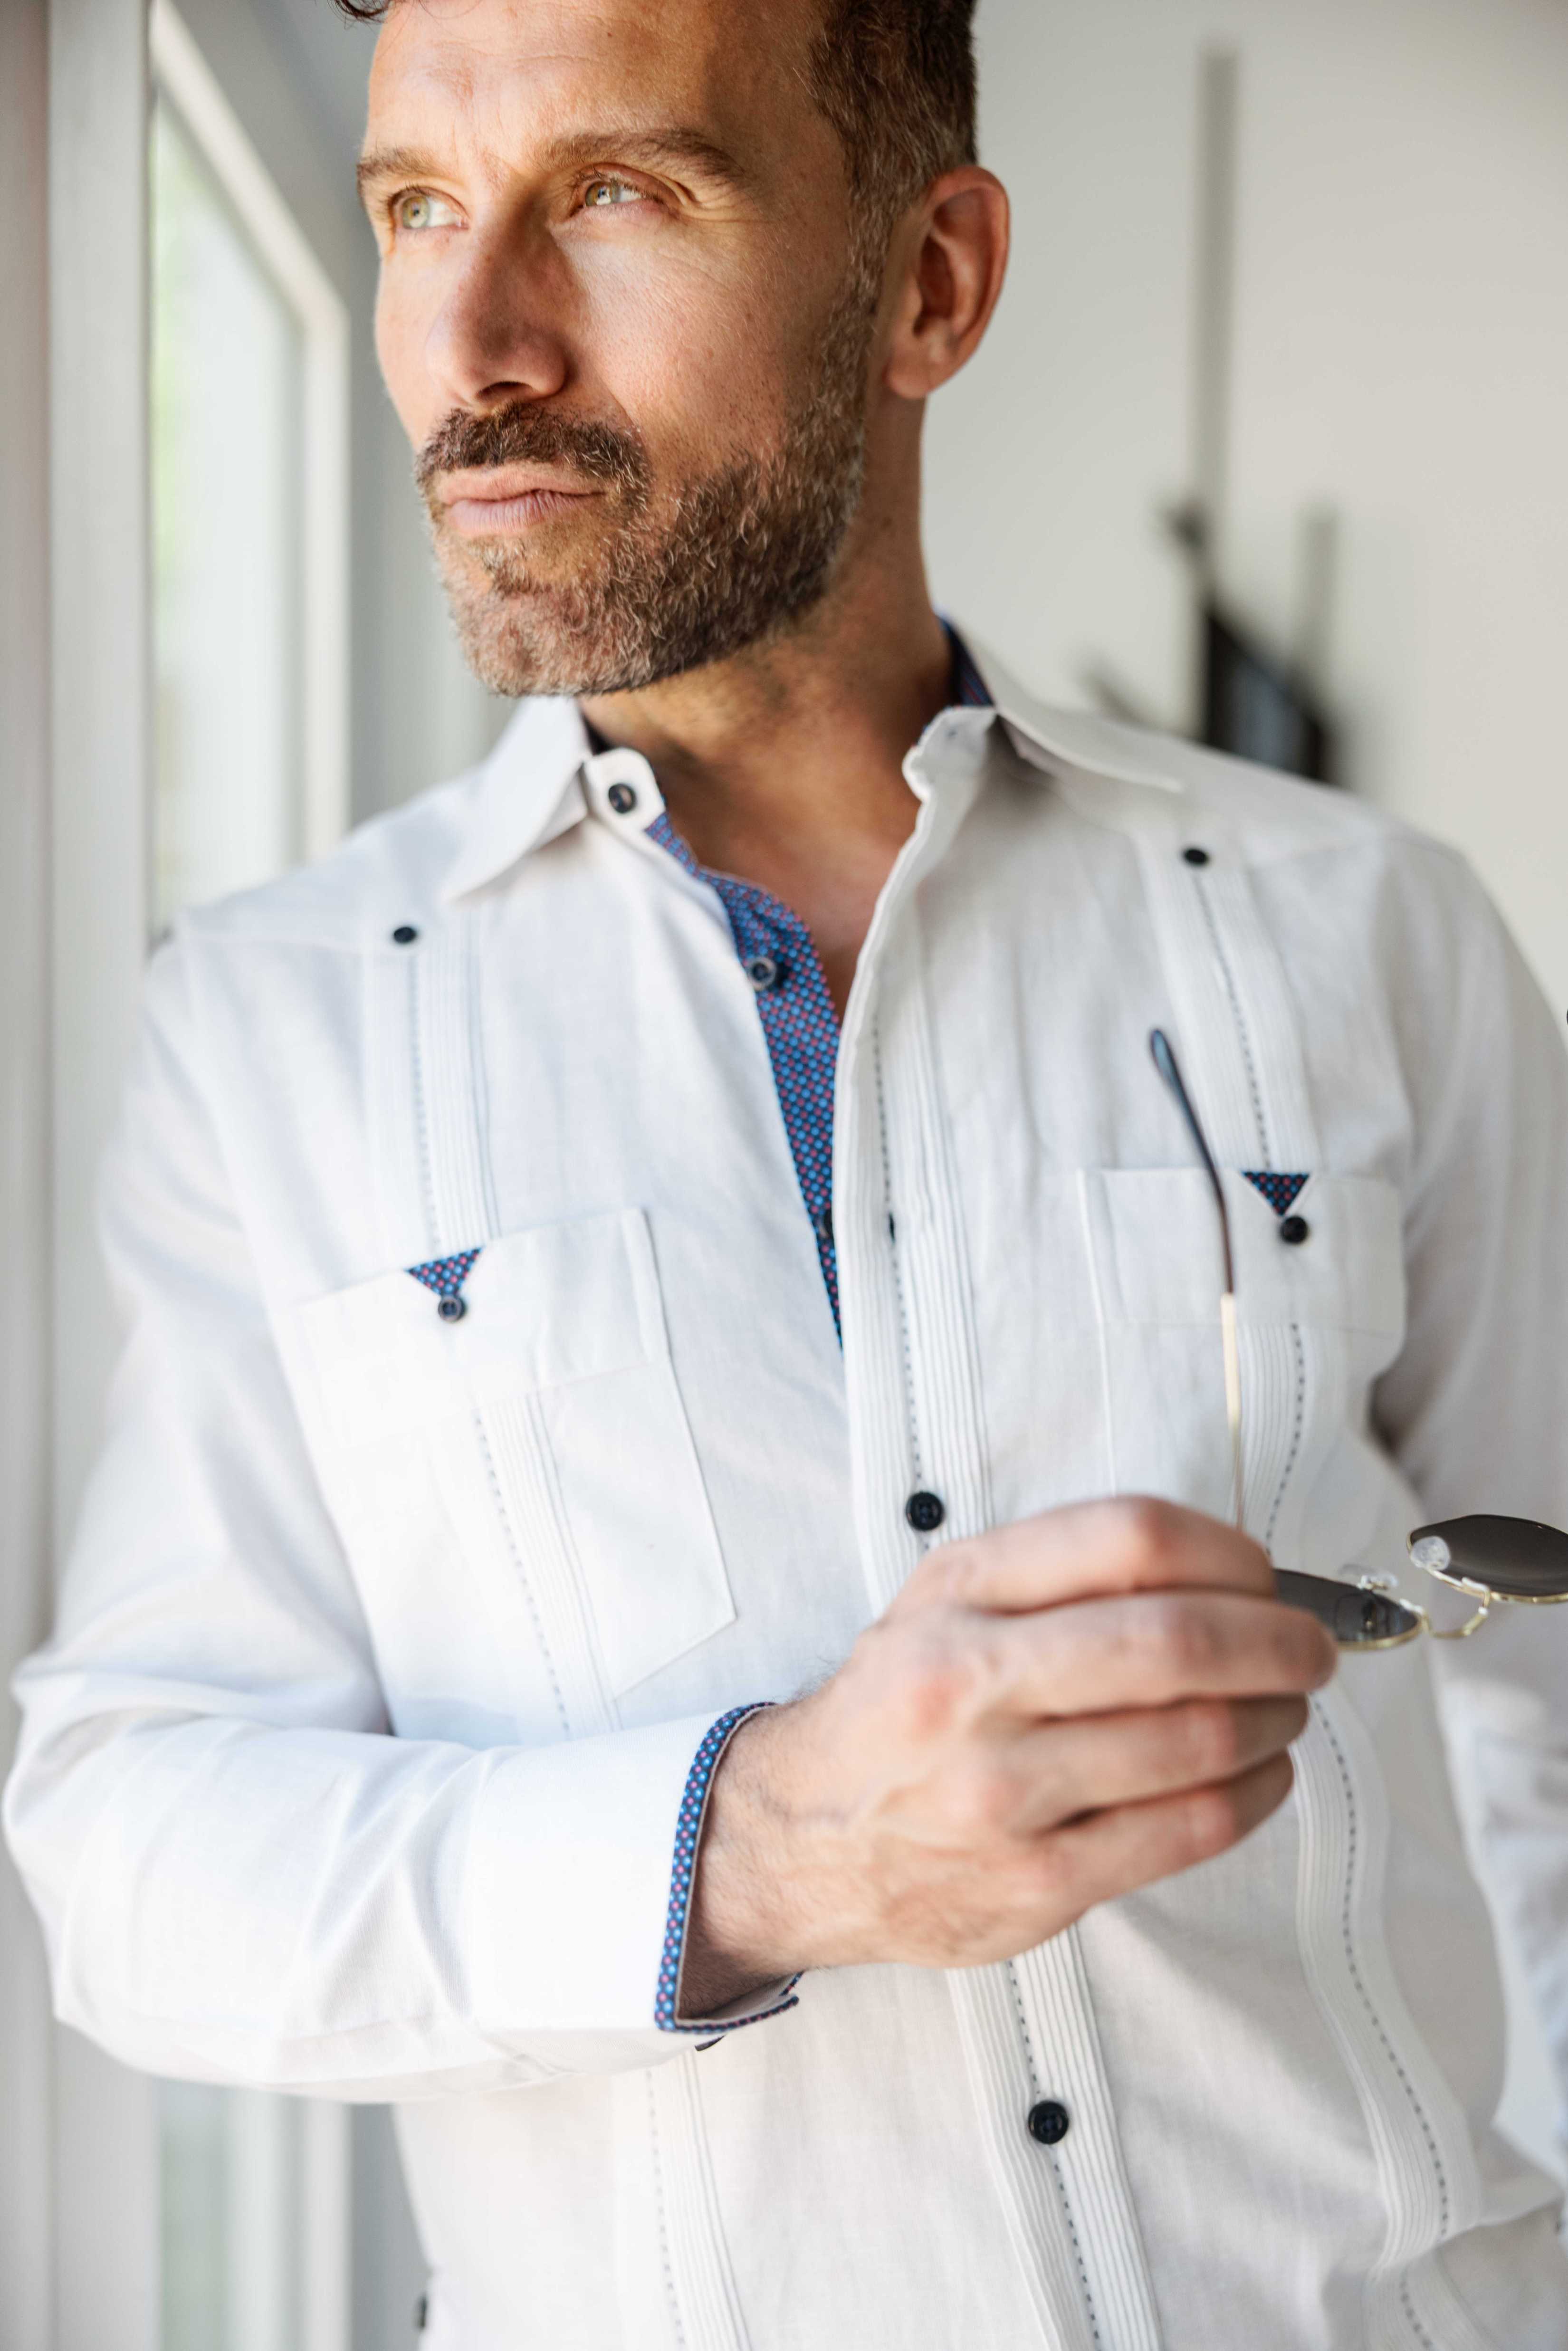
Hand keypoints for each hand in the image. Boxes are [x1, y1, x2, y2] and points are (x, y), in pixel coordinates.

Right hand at [681, 1498, 1335, 2010]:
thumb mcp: (947, 1599)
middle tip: (1313, 1648)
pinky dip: (1256, 1792)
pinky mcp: (1039, 1881)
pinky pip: (1191, 1828)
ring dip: (1277, 1717)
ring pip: (1201, 1739)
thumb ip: (1064, 1571)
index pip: (1131, 1538)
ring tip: (1286, 1708)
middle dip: (1280, 1639)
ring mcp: (1006, 1790)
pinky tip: (1262, 1774)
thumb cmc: (899, 1707)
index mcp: (960, 1592)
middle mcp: (974, 1682)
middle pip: (1178, 1639)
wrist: (802, 1837)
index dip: (1231, 1551)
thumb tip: (1228, 1573)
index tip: (1265, 1575)